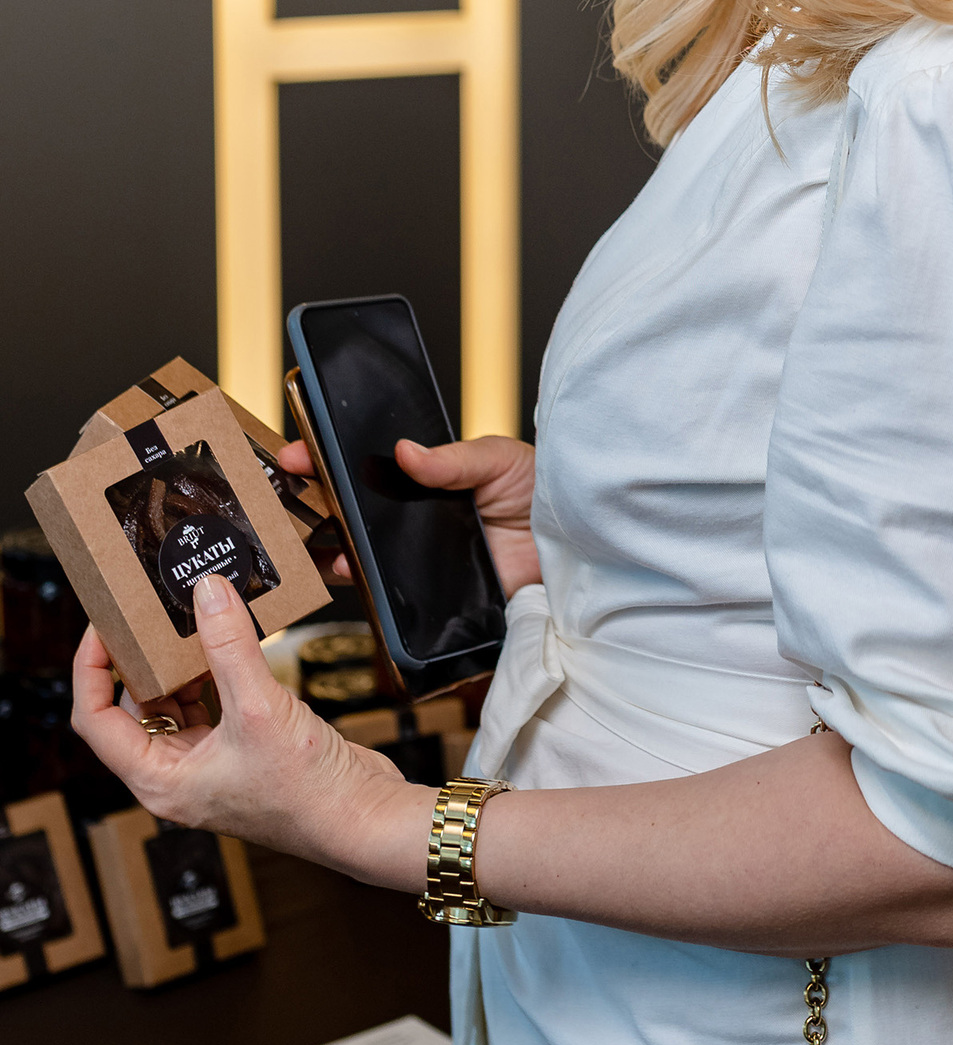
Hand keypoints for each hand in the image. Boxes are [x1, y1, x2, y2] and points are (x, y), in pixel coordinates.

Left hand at [70, 576, 431, 886]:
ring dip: (181, 663)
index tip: (105, 626)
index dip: (92, 668)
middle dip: (140, 659)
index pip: (96, 718)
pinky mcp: (244, 751)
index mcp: (159, 780)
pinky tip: (232, 642)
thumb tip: (207, 594)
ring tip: (190, 619)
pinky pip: (216, 703)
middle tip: (149, 613)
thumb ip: (229, 646)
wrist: (363, 818)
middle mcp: (178, 776)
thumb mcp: (259, 709)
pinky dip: (218, 672)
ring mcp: (211, 765)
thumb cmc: (307, 793)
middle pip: (134, 708)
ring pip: (177, 703)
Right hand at [278, 432, 540, 597]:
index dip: (324, 459)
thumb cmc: (543, 494)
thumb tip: (405, 451)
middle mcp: (413, 518)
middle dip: (309, 503)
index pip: (363, 466)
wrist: (577, 549)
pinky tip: (342, 569)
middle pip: (349, 511)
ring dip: (325, 544)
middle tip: (283, 497)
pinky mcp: (430, 592)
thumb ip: (452, 460)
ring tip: (305, 536)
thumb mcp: (498, 461)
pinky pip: (385, 591)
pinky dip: (358, 582)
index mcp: (425, 479)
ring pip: (357, 551)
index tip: (295, 455)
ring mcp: (417, 557)